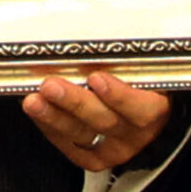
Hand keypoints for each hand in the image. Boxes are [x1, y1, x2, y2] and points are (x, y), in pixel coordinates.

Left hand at [24, 69, 173, 169]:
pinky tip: (38, 113)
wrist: (146, 116)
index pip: (142, 107)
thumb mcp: (141, 67)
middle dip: (75, 102)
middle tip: (50, 86)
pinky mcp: (96, 159)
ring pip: (84, 134)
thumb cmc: (141, 82)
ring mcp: (116, 147)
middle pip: (105, 120)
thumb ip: (122, 59)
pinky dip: (52, 129)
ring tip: (34, 101)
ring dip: (54, 116)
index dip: (119, 95)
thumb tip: (94, 33)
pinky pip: (72, 148)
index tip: (97, 78)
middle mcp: (137, 132)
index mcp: (155, 106)